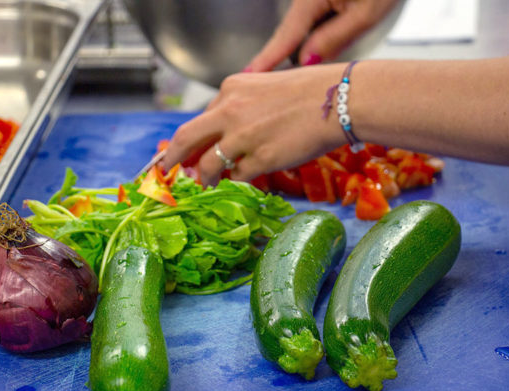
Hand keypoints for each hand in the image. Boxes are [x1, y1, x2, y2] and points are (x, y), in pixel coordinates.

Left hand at [163, 65, 345, 186]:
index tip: (187, 151)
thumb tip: (229, 131)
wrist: (340, 100)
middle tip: (168, 173)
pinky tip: (243, 181)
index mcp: (231, 88)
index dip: (193, 139)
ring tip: (206, 186)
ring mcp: (243, 137)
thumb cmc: (312, 92)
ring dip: (205, 179)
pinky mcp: (260, 159)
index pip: (202, 118)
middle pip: (187, 139)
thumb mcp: (266, 87)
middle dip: (173, 159)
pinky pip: (238, 177)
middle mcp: (229, 111)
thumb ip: (243, 106)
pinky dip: (237, 182)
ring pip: (209, 165)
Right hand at [245, 0, 398, 71]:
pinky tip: (314, 57)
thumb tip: (306, 61)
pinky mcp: (322, 0)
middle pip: (288, 35)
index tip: (247, 77)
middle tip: (263, 88)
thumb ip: (334, 39)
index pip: (285, 37)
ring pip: (300, 32)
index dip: (267, 60)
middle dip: (279, 61)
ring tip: (290, 79)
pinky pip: (310, 25)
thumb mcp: (366, 13)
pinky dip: (311, 42)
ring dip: (299, 53)